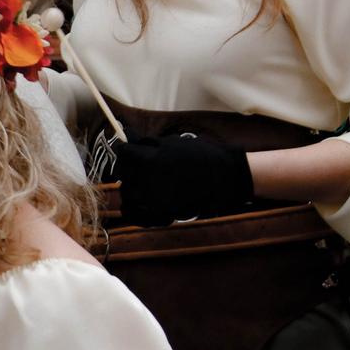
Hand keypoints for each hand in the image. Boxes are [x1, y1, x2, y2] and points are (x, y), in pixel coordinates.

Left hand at [113, 132, 253, 226]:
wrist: (226, 177)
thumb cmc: (201, 155)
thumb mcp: (173, 142)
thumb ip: (147, 142)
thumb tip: (126, 134)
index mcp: (151, 159)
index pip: (123, 153)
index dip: (125, 150)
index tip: (128, 149)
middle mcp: (149, 180)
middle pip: (124, 173)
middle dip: (128, 168)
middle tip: (137, 165)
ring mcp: (154, 199)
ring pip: (128, 193)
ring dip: (132, 187)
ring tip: (143, 183)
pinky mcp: (160, 213)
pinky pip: (135, 215)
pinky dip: (134, 211)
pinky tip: (141, 204)